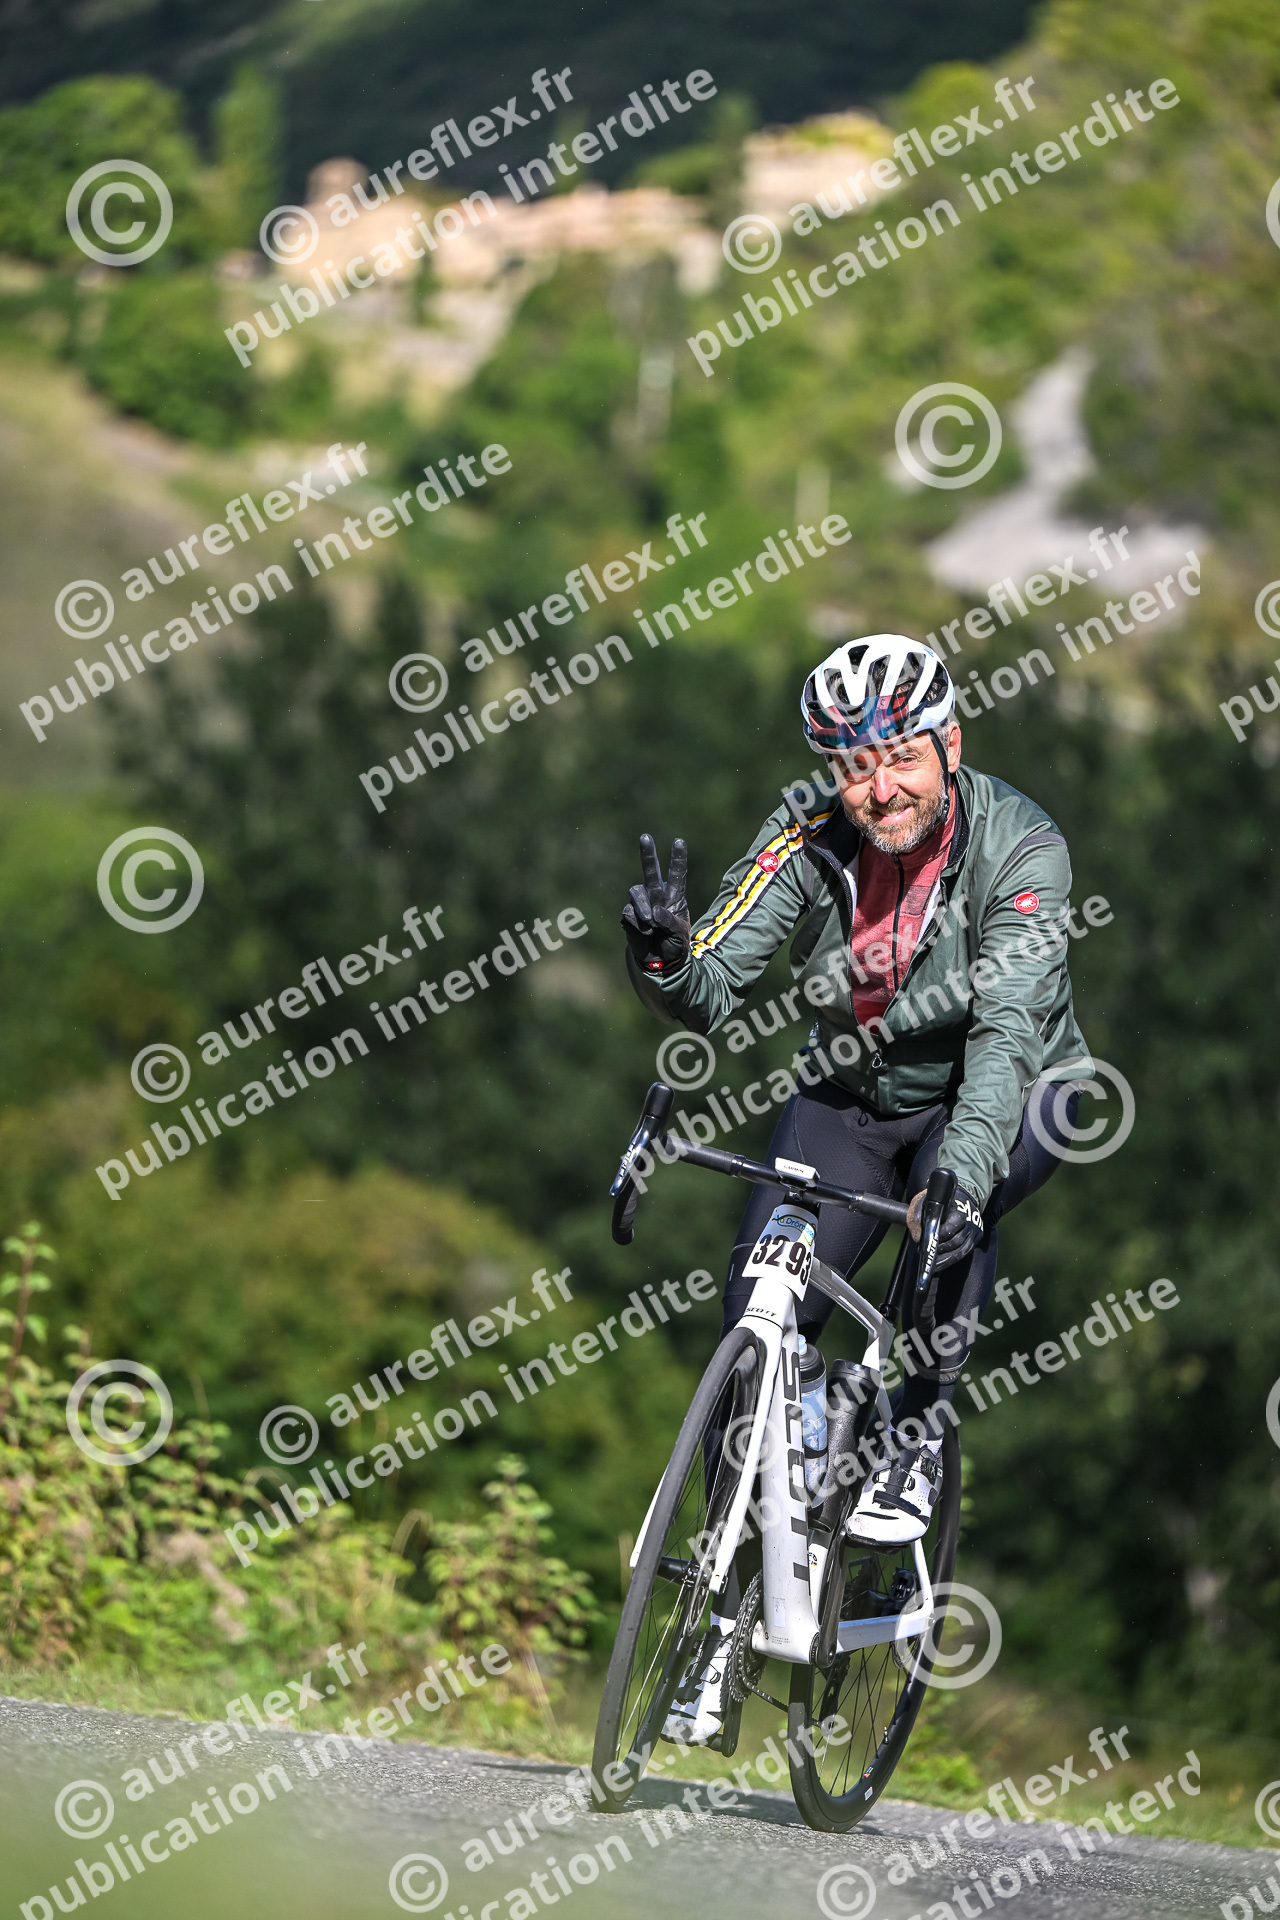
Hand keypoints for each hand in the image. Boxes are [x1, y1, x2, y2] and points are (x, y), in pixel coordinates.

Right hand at [622, 834, 690, 973]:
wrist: (660, 963)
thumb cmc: (675, 946)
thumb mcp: (680, 935)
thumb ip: (670, 922)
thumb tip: (654, 911)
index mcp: (675, 898)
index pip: (677, 875)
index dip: (677, 859)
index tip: (679, 841)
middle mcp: (657, 897)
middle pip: (651, 872)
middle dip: (648, 854)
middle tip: (645, 837)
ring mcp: (642, 905)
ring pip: (636, 892)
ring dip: (643, 906)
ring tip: (651, 924)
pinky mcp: (629, 916)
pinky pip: (629, 913)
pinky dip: (638, 925)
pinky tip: (645, 934)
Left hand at [906, 1178, 983, 1267]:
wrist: (964, 1196)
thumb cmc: (942, 1200)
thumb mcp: (927, 1201)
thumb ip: (919, 1216)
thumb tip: (918, 1237)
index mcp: (958, 1210)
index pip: (949, 1228)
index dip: (937, 1237)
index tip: (924, 1243)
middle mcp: (969, 1221)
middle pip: (955, 1241)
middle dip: (940, 1249)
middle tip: (927, 1254)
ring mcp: (974, 1230)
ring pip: (961, 1250)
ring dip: (946, 1258)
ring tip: (933, 1263)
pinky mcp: (977, 1237)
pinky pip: (965, 1252)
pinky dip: (952, 1259)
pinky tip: (941, 1264)